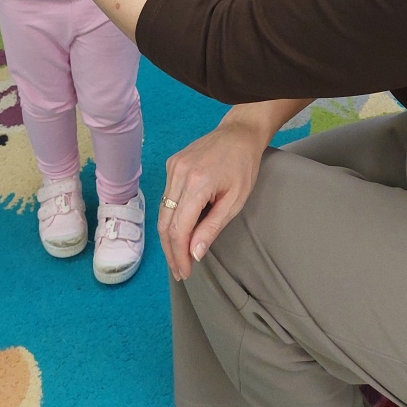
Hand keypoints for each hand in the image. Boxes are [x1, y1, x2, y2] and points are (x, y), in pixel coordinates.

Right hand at [157, 112, 268, 280]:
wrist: (239, 133)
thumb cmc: (243, 166)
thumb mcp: (234, 201)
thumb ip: (212, 227)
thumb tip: (193, 253)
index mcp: (196, 183)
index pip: (179, 229)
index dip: (179, 254)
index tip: (185, 273)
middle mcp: (178, 174)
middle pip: (165, 222)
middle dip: (170, 251)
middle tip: (179, 272)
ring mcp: (172, 167)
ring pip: (162, 211)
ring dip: (169, 237)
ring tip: (178, 257)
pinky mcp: (171, 164)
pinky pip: (166, 197)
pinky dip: (171, 217)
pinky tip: (180, 231)